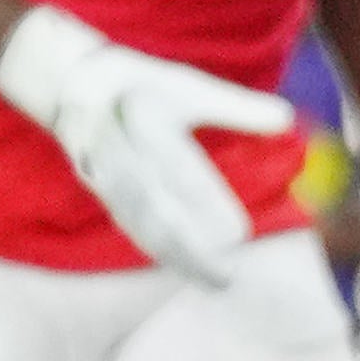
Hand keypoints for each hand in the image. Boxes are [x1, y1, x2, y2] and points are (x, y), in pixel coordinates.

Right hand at [0, 3, 291, 283]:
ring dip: (174, 254)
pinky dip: (154, 247)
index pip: (174, 163)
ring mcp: (99, 168)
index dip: (204, 200)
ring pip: (138, 219)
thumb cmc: (144, 84)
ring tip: (215, 279)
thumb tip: (288, 119)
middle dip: (188, 244)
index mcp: (140, 111)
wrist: (70, 81)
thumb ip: (236, 106)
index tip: (238, 233)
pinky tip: (183, 267)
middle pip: (152, 203)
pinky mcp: (95, 186)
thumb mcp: (188, 85)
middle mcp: (114, 143)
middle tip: (229, 274)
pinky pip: (127, 222)